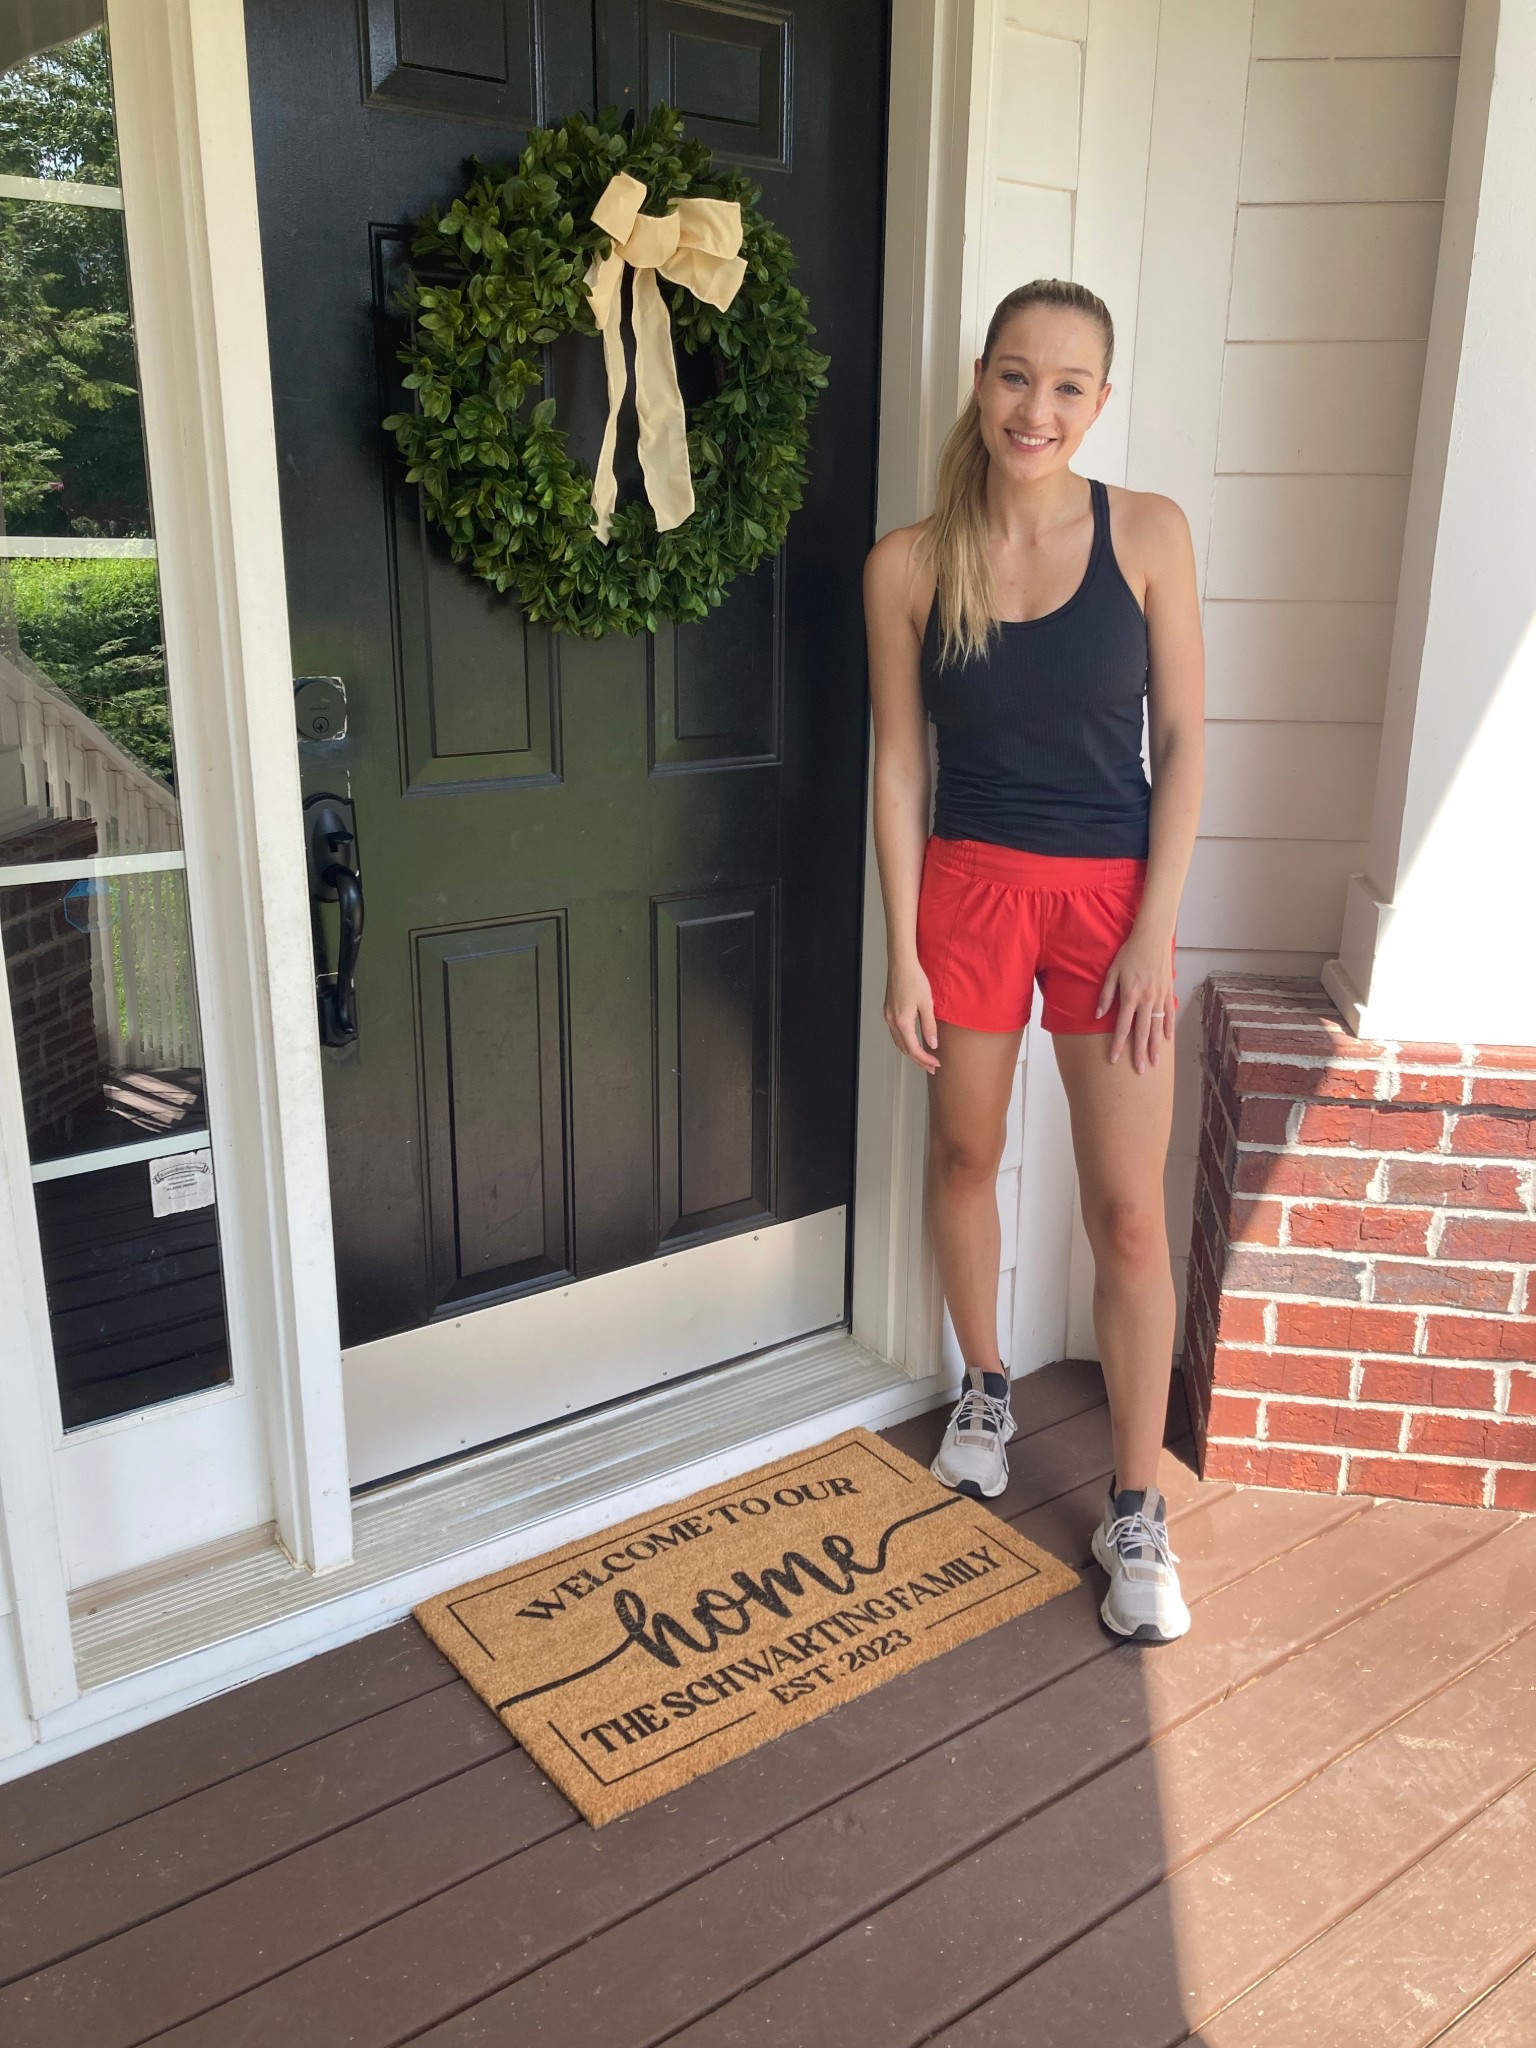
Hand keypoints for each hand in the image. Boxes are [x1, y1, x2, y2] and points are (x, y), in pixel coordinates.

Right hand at [885, 959, 939, 1073]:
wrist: (901, 964)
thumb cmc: (914, 979)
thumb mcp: (927, 1004)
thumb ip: (929, 1026)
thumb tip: (932, 1044)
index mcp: (902, 1021)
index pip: (914, 1049)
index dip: (925, 1059)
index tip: (936, 1064)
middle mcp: (892, 1021)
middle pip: (904, 1049)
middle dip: (919, 1060)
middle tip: (932, 1067)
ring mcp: (888, 1017)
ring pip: (899, 1042)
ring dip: (911, 1053)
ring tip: (924, 1059)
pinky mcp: (888, 1012)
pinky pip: (896, 1034)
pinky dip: (905, 1042)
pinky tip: (913, 1042)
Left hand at [1096, 922, 1175, 1071]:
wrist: (1152, 938)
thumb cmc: (1129, 954)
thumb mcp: (1112, 972)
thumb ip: (1106, 995)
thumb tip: (1098, 1015)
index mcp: (1130, 995)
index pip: (1122, 1026)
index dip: (1117, 1044)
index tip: (1113, 1059)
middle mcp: (1146, 999)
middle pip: (1142, 1032)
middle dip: (1139, 1053)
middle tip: (1139, 1070)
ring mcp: (1160, 996)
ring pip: (1157, 1027)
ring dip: (1155, 1046)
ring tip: (1154, 1062)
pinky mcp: (1169, 992)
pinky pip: (1170, 1014)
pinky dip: (1169, 1028)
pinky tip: (1167, 1041)